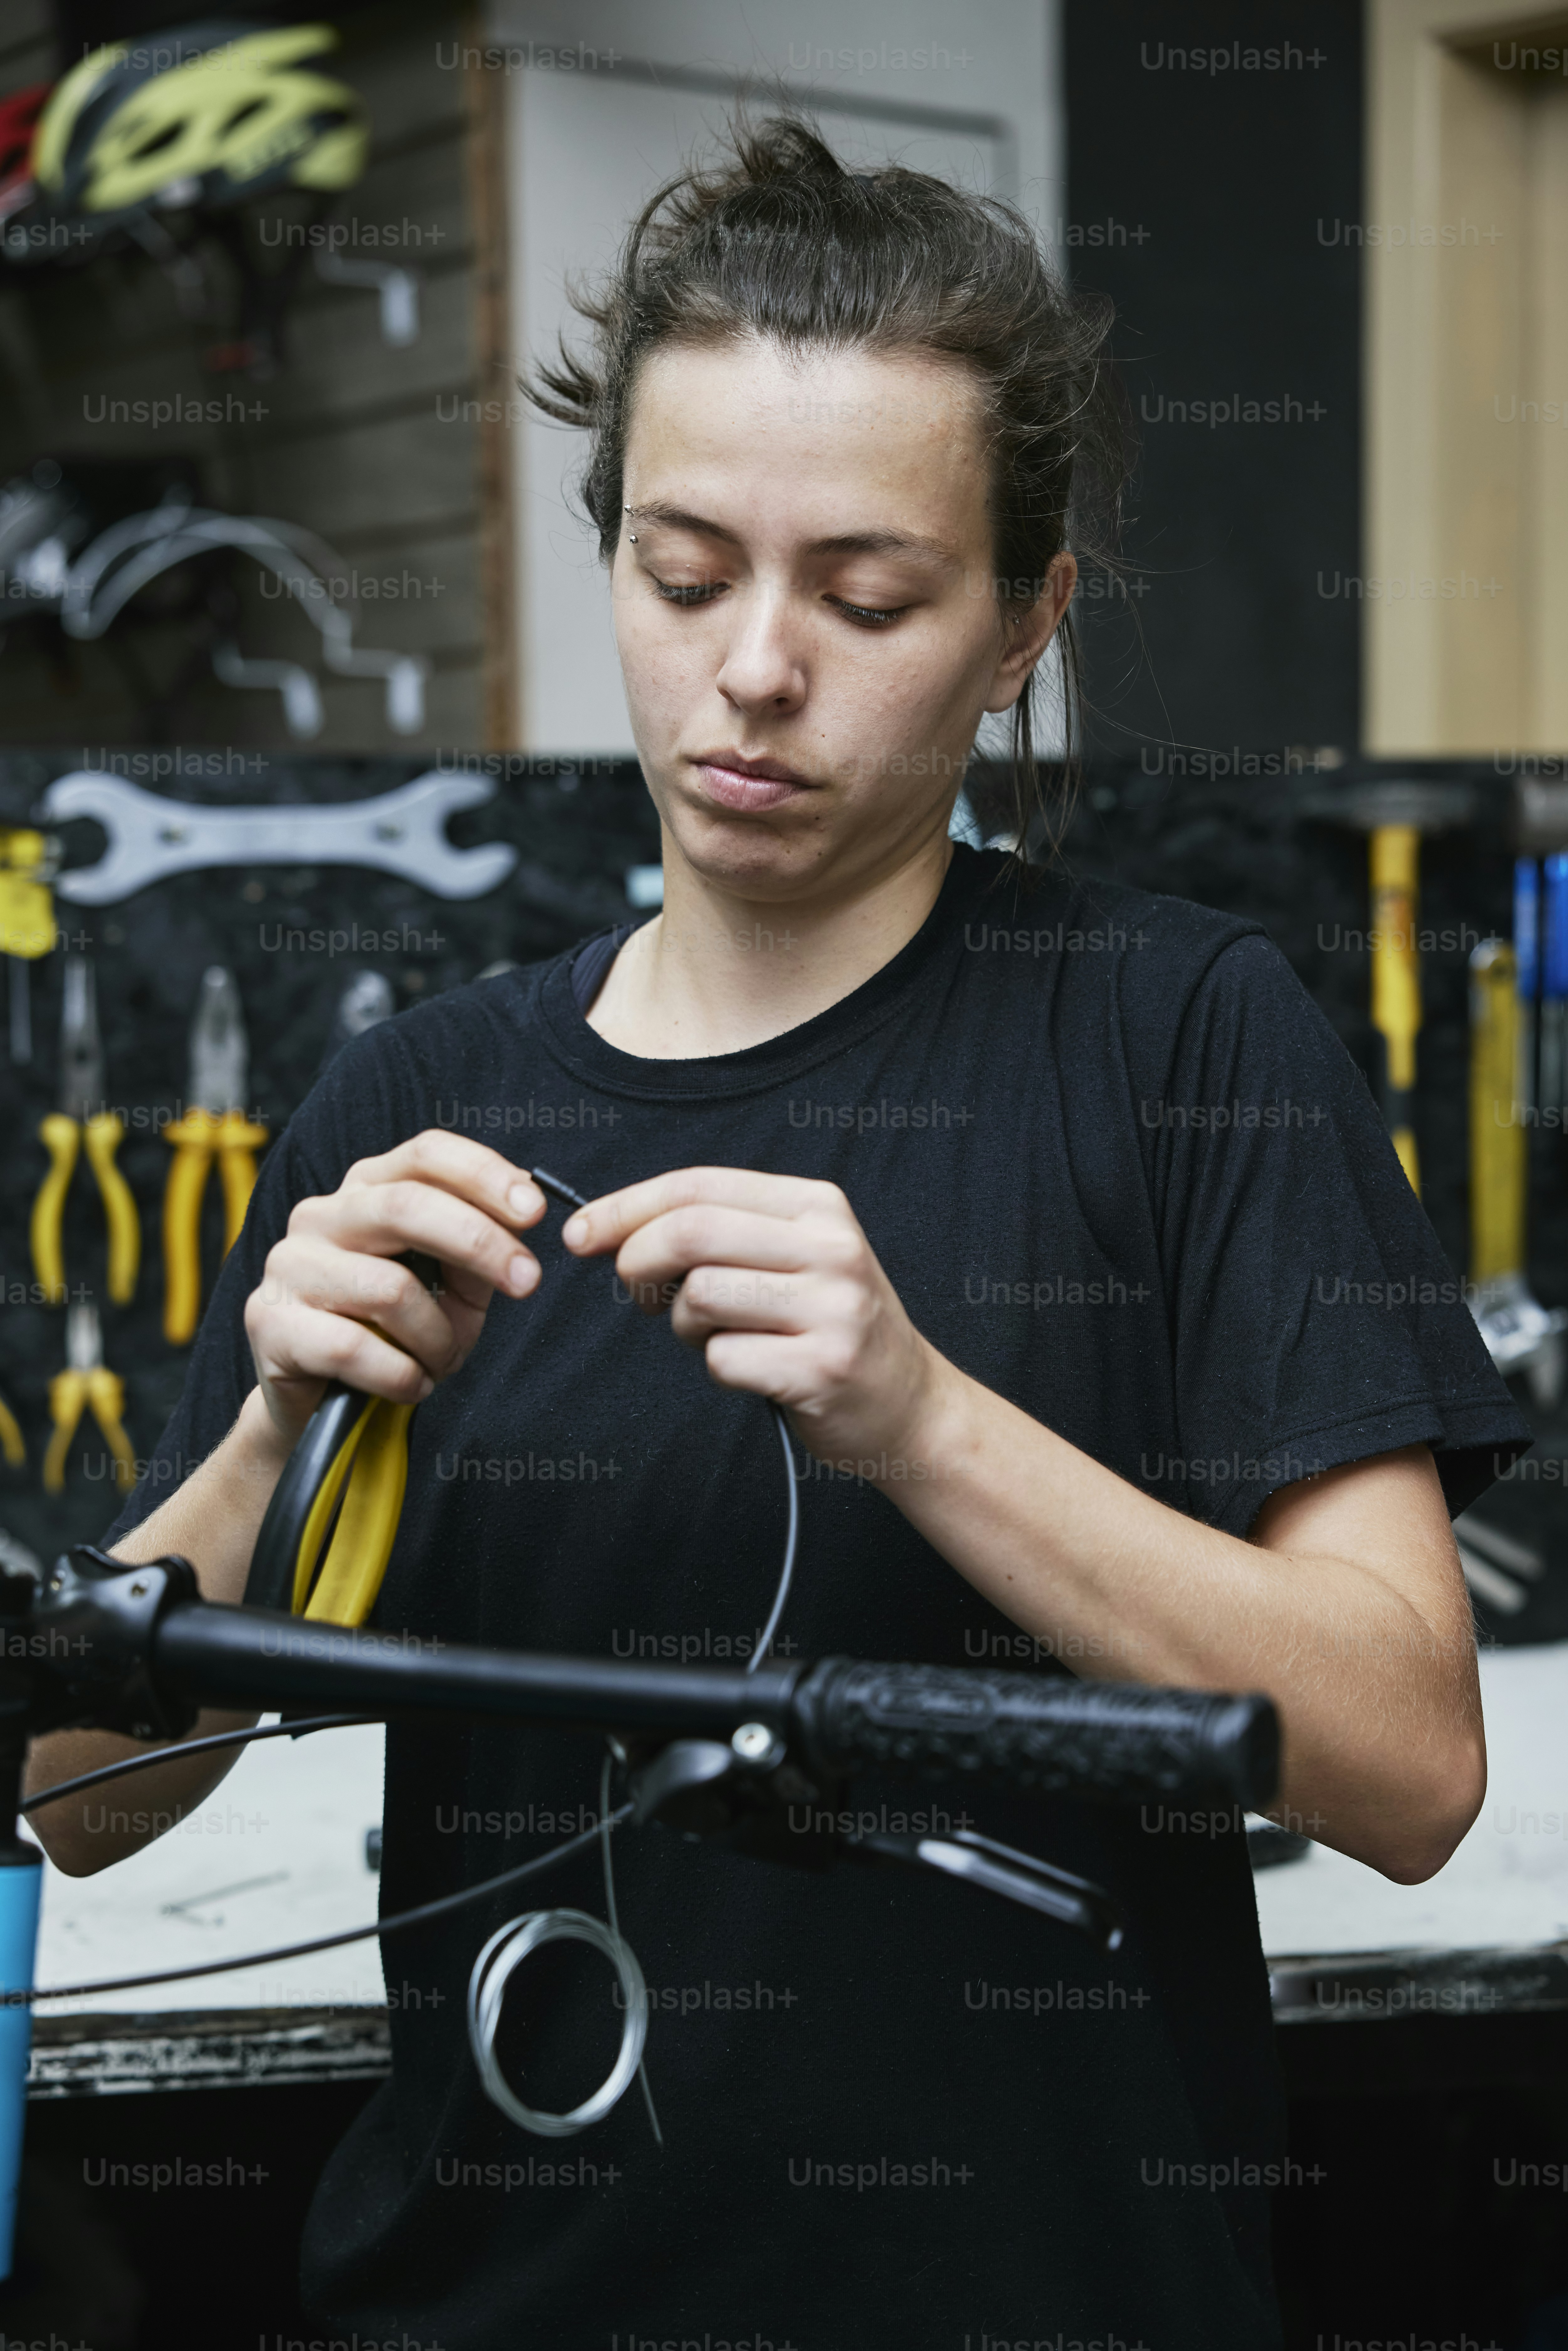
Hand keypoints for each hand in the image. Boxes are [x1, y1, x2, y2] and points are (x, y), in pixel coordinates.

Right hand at [245, 1134, 545, 1447]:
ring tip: (441, 1361)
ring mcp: (289, 1266)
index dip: (483, 1174)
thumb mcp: (449, 1287)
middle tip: (527, 1282)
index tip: (534, 1211)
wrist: (320, 1400)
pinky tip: (411, 1383)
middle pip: (406, 1206)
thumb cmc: (393, 1333)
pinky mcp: (269, 1322)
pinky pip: (354, 1347)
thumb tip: (520, 1221)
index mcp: (367, 1190)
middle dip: (480, 1243)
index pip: (425, 1155)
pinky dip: (401, 1375)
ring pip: (388, 1289)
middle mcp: (321, 1216)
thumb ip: (478, 1252)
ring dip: (437, 1337)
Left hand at [563, 1167, 942, 1472]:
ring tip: (717, 1335)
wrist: (907, 1404)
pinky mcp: (823, 1369)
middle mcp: (831, 1249)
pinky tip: (752, 1371)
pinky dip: (718, 1369)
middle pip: (690, 1231)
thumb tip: (608, 1228)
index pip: (699, 1186)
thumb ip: (719, 1230)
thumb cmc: (825, 1325)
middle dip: (637, 1261)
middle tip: (638, 1294)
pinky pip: (724, 1360)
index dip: (626, 1207)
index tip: (579, 1233)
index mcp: (818, 1206)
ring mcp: (832, 1309)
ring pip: (701, 1296)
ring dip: (684, 1324)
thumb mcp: (791, 1255)